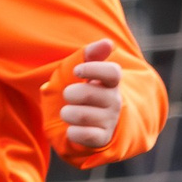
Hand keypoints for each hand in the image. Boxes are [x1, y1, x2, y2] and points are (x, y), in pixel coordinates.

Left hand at [61, 38, 122, 152]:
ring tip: (68, 112)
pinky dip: (73, 132)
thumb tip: (108, 43)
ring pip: (83, 115)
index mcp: (110, 82)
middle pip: (90, 93)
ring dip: (68, 113)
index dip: (93, 69)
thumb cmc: (77, 91)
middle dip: (71, 93)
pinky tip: (71, 129)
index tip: (76, 71)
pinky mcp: (101, 138)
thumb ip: (90, 55)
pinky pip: (86, 135)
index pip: (112, 72)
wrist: (72, 122)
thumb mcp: (79, 70)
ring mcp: (109, 120)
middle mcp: (114, 101)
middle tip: (68, 95)